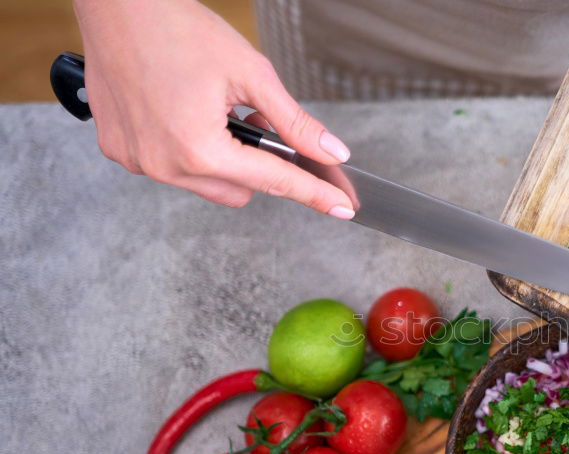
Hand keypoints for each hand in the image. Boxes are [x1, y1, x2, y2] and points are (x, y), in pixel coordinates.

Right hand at [72, 0, 354, 218]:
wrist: (116, 5)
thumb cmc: (176, 28)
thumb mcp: (251, 74)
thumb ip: (294, 122)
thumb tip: (331, 152)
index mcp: (199, 149)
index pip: (275, 181)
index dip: (314, 193)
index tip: (341, 207)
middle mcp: (164, 165)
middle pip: (242, 191)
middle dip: (259, 164)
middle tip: (253, 120)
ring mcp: (138, 162)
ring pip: (208, 185)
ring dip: (224, 160)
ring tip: (216, 112)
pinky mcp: (120, 151)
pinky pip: (172, 169)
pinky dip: (188, 151)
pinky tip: (185, 113)